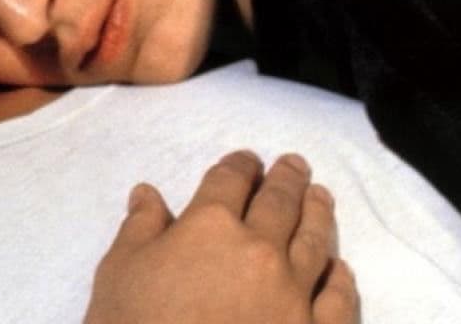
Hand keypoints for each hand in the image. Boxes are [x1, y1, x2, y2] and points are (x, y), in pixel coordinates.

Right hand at [83, 151, 358, 323]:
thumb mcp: (119, 273)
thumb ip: (139, 228)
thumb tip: (148, 193)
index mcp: (210, 226)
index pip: (230, 181)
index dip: (240, 165)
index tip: (247, 160)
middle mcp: (261, 249)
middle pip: (280, 203)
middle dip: (287, 179)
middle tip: (294, 165)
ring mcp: (295, 293)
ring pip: (315, 241)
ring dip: (319, 214)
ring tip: (321, 197)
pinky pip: (338, 299)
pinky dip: (341, 278)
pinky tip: (340, 268)